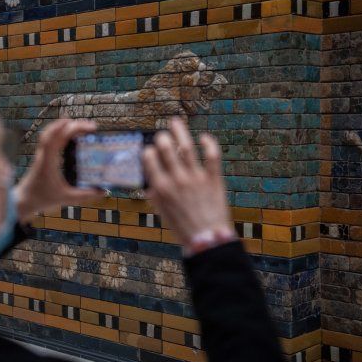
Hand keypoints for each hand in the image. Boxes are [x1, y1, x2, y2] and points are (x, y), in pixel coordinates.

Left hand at [15, 119, 103, 222]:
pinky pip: (48, 138)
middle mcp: (44, 154)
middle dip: (74, 125)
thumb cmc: (43, 199)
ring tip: (80, 125)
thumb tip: (103, 192)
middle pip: (56, 131)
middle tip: (91, 127)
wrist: (23, 200)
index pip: (60, 137)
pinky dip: (58, 132)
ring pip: (50, 132)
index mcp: (49, 161)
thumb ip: (85, 195)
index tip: (91, 128)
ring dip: (64, 125)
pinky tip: (67, 134)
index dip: (74, 129)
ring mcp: (41, 154)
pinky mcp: (41, 156)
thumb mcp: (67, 198)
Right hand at [143, 117, 234, 255]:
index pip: (149, 159)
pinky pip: (212, 155)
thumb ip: (155, 196)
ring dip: (180, 131)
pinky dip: (208, 143)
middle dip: (162, 138)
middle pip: (166, 148)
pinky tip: (203, 136)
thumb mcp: (162, 213)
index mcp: (161, 188)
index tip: (149, 149)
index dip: (148, 151)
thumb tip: (150, 183)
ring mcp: (196, 177)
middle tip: (162, 134)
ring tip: (176, 121)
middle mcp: (177, 179)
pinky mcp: (213, 179)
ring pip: (186, 146)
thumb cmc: (182, 229)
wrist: (207, 240)